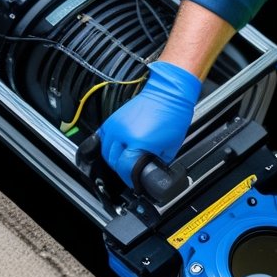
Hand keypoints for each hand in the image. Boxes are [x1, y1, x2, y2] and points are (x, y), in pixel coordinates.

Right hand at [97, 60, 200, 186]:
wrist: (169, 93)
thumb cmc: (173, 116)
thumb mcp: (170, 147)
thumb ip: (158, 161)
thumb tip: (152, 170)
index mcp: (139, 142)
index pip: (125, 168)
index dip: (130, 179)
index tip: (134, 182)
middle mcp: (124, 133)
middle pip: (113, 161)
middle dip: (121, 170)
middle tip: (131, 172)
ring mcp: (116, 124)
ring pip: (105, 149)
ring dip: (113, 158)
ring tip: (123, 160)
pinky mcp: (114, 118)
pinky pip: (103, 136)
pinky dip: (108, 145)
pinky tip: (115, 148)